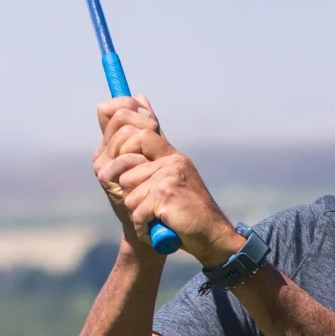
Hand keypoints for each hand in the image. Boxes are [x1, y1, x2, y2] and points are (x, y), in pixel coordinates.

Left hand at [91, 97, 238, 263]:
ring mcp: (169, 176)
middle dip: (124, 181)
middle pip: (125, 158)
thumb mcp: (167, 173)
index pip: (139, 129)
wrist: (212, 239)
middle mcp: (172, 161)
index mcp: (171, 154)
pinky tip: (156, 228)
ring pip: (127, 185)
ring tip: (155, 216)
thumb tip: (139, 95)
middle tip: (138, 198)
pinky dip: (142, 224)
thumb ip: (152, 141)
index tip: (128, 166)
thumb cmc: (186, 211)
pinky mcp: (165, 194)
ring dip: (135, 207)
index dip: (122, 138)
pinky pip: (135, 206)